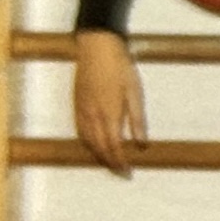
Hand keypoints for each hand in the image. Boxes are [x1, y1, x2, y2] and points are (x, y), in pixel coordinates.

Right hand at [72, 28, 146, 176]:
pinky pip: (80, 131)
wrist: (96, 47)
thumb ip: (138, 120)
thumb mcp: (136, 93)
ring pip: (87, 142)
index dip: (120, 163)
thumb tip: (142, 144)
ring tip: (110, 163)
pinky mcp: (77, 104)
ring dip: (98, 156)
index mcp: (109, 114)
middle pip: (99, 149)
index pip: (114, 148)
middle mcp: (93, 116)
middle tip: (121, 173)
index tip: (128, 173)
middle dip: (110, 164)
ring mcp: (82, 110)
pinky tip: (94, 145)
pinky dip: (87, 143)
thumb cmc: (120, 67)